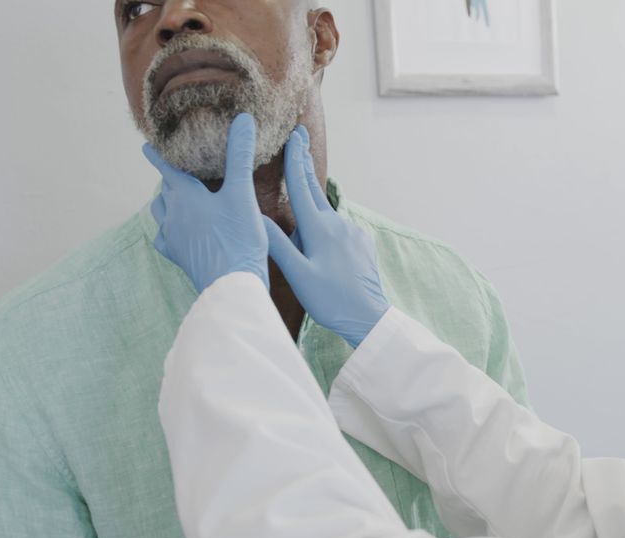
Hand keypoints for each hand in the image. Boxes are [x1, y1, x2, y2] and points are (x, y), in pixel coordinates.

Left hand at [145, 114, 269, 292]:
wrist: (231, 284)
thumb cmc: (238, 238)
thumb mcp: (242, 193)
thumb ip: (240, 155)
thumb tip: (243, 120)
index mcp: (185, 196)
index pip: (167, 168)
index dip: (157, 156)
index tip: (146, 146)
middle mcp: (173, 215)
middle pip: (164, 191)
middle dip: (167, 179)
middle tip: (172, 171)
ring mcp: (173, 238)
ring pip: (161, 213)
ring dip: (165, 203)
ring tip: (173, 199)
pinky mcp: (179, 257)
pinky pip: (165, 239)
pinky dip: (167, 231)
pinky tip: (175, 233)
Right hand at [266, 126, 390, 347]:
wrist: (369, 316)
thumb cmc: (330, 300)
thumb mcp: (298, 275)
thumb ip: (277, 245)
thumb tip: (256, 217)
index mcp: (319, 229)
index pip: (302, 187)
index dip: (295, 160)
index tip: (293, 135)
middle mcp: (337, 224)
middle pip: (315, 189)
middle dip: (305, 163)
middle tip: (300, 136)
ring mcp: (351, 233)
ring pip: (325, 210)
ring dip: (312, 197)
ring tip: (302, 185)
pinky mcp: (360, 243)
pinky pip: (336, 226)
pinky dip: (324, 221)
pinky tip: (320, 231)